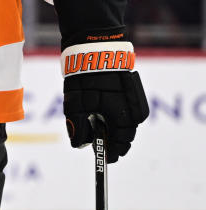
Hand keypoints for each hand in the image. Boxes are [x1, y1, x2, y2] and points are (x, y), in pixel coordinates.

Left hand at [62, 44, 148, 162]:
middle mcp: (134, 112)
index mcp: (123, 118)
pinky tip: (102, 112)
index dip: (111, 154)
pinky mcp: (131, 92)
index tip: (104, 159)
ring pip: (124, 122)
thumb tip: (80, 145)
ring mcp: (134, 101)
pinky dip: (114, 115)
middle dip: (111, 141)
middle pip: (124, 135)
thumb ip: (77, 127)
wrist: (95, 50)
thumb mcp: (75, 105)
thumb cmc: (85, 78)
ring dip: (113, 127)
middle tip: (99, 144)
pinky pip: (125, 110)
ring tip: (98, 126)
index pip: (120, 145)